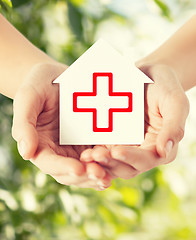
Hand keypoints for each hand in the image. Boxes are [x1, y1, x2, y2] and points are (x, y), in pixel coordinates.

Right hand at [12, 63, 111, 189]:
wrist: (57, 76)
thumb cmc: (39, 84)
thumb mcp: (28, 97)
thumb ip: (24, 124)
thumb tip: (26, 153)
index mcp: (40, 144)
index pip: (49, 163)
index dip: (62, 167)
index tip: (78, 169)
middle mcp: (58, 150)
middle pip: (69, 172)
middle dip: (84, 176)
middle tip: (100, 175)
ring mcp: (75, 147)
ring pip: (85, 169)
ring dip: (97, 175)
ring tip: (109, 176)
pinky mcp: (90, 140)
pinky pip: (99, 156)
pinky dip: (107, 163)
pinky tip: (118, 165)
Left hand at [80, 64, 189, 178]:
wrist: (146, 73)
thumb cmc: (164, 85)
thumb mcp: (174, 101)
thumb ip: (173, 126)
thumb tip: (164, 151)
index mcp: (160, 146)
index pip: (147, 159)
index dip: (132, 158)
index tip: (117, 150)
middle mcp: (142, 151)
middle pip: (127, 166)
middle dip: (111, 163)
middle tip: (94, 156)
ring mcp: (126, 145)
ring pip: (112, 162)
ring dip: (99, 163)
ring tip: (86, 156)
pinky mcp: (112, 138)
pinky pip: (102, 149)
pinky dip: (94, 153)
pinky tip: (83, 150)